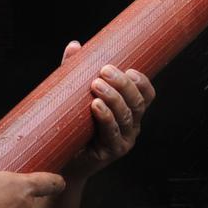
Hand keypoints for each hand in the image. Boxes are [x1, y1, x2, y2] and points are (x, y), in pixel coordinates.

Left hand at [59, 42, 154, 181]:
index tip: (129, 69)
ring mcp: (123, 140)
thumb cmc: (71, 126)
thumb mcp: (75, 97)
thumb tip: (75, 46)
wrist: (61, 161)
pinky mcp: (110, 152)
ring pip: (126, 116)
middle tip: (105, 70)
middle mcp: (131, 125)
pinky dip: (106, 117)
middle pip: (137, 102)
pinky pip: (112, 133)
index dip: (142, 81)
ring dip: (113, 98)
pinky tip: (96, 106)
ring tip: (96, 85)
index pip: (146, 94)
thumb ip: (76, 73)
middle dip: (123, 84)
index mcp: (130, 111)